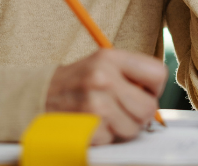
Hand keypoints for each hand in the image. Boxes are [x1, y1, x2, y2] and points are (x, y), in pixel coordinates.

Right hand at [45, 49, 167, 144]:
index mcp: (110, 58)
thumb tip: (157, 94)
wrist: (40, 95)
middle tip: (125, 108)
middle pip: (149, 107)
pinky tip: (94, 123)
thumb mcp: (103, 62)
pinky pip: (114, 139)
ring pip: (134, 128)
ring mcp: (95, 105)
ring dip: (124, 126)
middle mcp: (103, 79)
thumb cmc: (77, 80)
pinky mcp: (86, 128)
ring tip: (107, 115)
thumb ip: (131, 72)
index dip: (154, 88)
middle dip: (140, 113)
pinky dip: (106, 136)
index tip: (144, 91)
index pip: (157, 73)